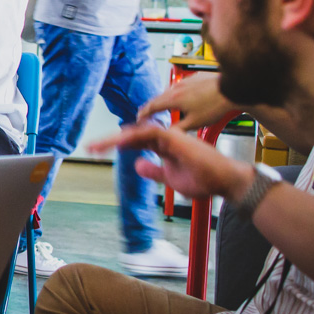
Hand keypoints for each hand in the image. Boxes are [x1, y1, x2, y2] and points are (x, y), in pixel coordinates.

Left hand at [86, 122, 249, 201]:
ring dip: (114, 139)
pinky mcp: (173, 137)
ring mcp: (169, 136)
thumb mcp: (169, 178)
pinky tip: (116, 143)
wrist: (223, 181)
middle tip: (90, 147)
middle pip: (131, 135)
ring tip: (96, 146)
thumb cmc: (203, 180)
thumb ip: (153, 171)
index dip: (118, 144)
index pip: (135, 142)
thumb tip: (137, 165)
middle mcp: (164, 138)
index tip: (99, 151)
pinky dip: (130, 137)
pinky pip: (147, 134)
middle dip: (109, 140)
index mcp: (163, 147)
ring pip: (135, 132)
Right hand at [138, 71, 233, 132]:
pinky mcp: (194, 78)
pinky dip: (175, 94)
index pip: (152, 106)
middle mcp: (176, 88)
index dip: (143, 114)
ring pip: (168, 91)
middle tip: (146, 114)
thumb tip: (166, 134)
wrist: (231, 89)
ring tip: (163, 107)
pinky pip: (180, 86)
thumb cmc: (214, 106)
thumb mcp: (195, 123)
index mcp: (173, 99)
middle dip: (150, 107)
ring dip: (163, 100)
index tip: (139, 119)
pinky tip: (182, 99)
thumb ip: (177, 129)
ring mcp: (185, 81)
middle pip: (158, 98)